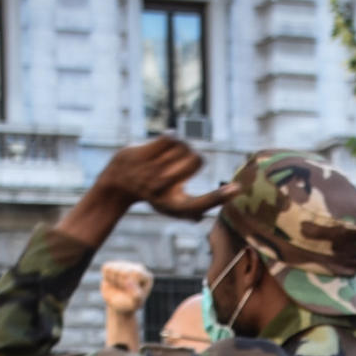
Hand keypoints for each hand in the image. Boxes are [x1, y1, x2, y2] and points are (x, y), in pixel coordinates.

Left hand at [92, 136, 210, 215]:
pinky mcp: (140, 156)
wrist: (118, 182)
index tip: (237, 189)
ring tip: (166, 157)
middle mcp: (163, 192)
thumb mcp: (172, 206)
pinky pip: (170, 137)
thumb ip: (191, 211)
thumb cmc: (153, 194)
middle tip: (180, 162)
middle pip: (198, 160)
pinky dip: (169, 138)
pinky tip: (162, 145)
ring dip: (178, 148)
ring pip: (183, 146)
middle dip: (193, 156)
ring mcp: (149, 173)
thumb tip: (199, 218)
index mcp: (176, 206)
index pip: (203, 203)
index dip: (220, 197)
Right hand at [100, 260, 154, 315]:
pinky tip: (113, 282)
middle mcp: (138, 268)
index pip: (135, 274)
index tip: (129, 292)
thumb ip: (136, 296)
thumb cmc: (128, 304)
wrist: (118, 305)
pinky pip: (106, 268)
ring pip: (114, 269)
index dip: (129, 284)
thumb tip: (131, 286)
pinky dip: (107, 277)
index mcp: (147, 277)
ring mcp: (126, 265)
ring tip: (119, 286)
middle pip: (124, 271)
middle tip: (123, 290)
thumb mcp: (134, 303)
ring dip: (113, 280)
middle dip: (120, 283)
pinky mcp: (115, 265)